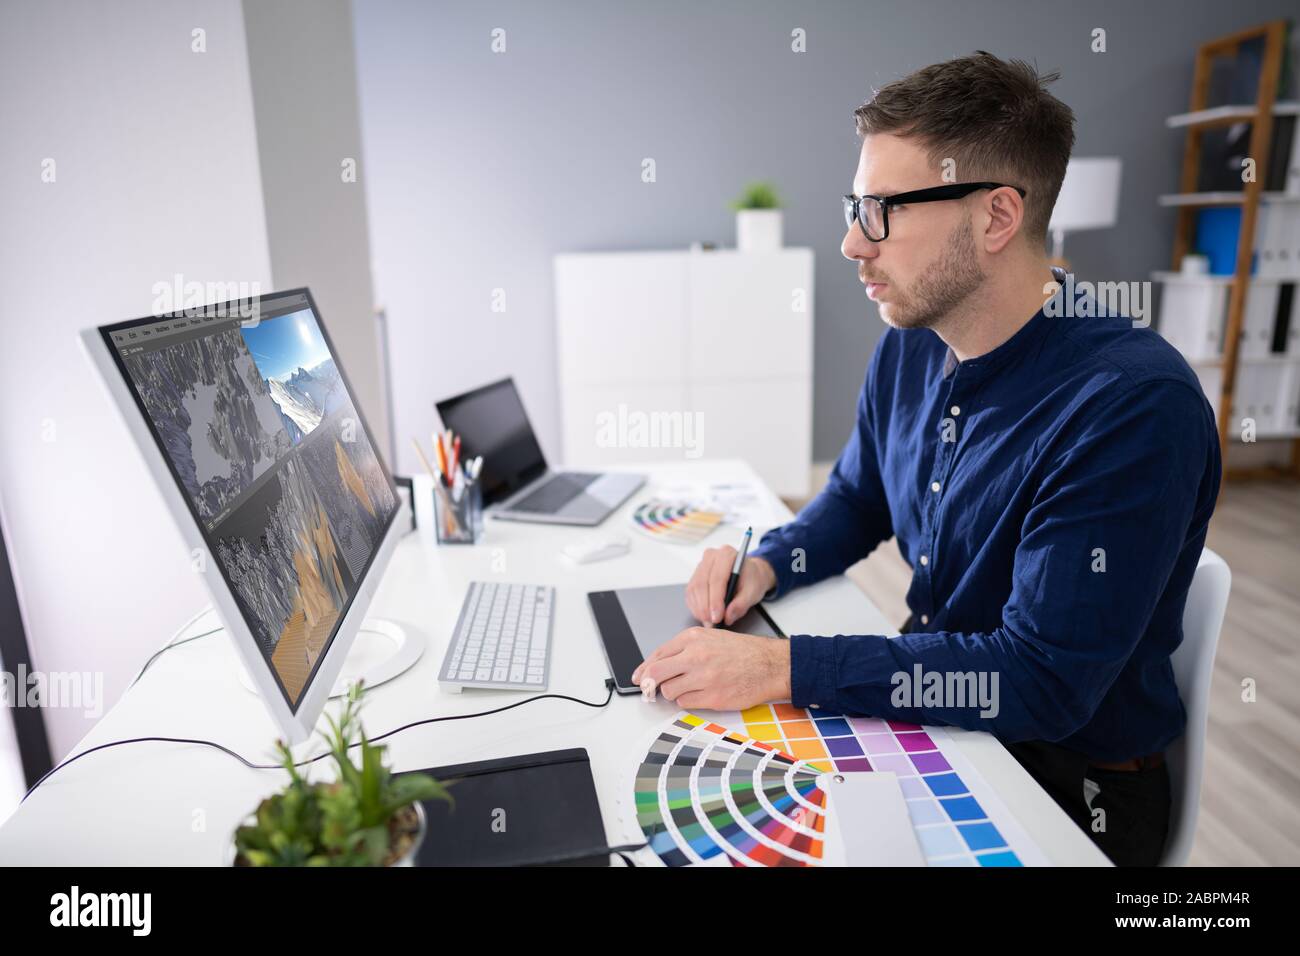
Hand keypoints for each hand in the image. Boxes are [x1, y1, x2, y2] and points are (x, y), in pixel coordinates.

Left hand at [631, 627, 790, 710]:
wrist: (769, 665)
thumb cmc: (742, 652)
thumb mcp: (711, 638)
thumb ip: (684, 649)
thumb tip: (657, 665)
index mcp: (693, 638)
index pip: (658, 655)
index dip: (644, 669)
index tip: (639, 677)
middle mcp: (696, 656)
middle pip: (656, 674)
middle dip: (649, 683)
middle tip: (649, 689)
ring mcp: (704, 677)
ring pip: (669, 691)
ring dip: (673, 692)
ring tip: (688, 687)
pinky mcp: (712, 697)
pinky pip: (685, 703)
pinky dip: (688, 700)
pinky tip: (700, 693)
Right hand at [686, 547, 776, 627]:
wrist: (749, 574)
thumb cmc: (751, 579)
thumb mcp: (753, 592)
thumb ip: (741, 604)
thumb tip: (728, 616)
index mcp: (727, 555)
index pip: (717, 579)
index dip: (715, 600)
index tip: (717, 617)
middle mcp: (711, 557)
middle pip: (702, 584)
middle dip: (705, 607)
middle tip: (712, 623)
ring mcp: (701, 565)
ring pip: (694, 589)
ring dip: (699, 609)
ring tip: (709, 622)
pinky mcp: (695, 576)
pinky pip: (690, 593)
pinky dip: (695, 607)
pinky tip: (703, 616)